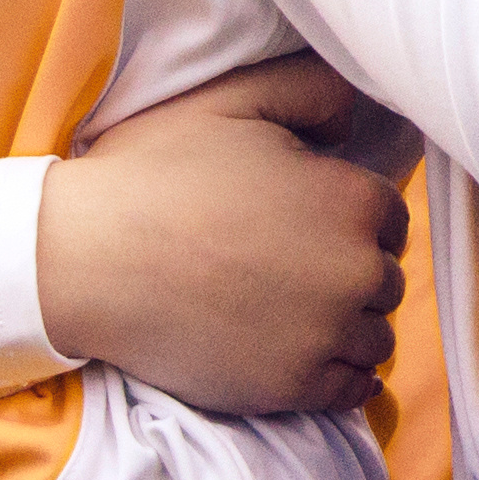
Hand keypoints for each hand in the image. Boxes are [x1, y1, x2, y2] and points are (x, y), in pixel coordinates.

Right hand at [33, 55, 412, 420]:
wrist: (87, 258)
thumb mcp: (234, 101)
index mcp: (352, 199)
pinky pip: (353, 388)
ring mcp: (327, 334)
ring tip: (295, 315)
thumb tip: (352, 117)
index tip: (313, 228)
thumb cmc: (156, 173)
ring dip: (348, 327)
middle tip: (295, 271)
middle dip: (351, 274)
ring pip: (376, 336)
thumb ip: (310, 91)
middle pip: (385, 281)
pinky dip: (342, 375)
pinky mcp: (294, 386)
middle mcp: (356, 270)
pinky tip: (310, 357)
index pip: (391, 221)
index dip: (354, 222)